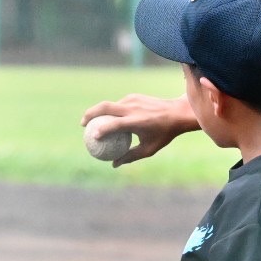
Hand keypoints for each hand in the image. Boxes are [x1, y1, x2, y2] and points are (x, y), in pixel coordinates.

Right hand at [81, 95, 197, 166]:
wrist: (177, 113)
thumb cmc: (163, 134)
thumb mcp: (149, 149)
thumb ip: (130, 156)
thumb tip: (114, 164)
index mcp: (136, 122)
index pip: (113, 124)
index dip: (100, 129)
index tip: (92, 136)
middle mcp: (132, 108)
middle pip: (105, 107)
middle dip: (90, 113)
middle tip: (83, 124)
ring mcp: (133, 100)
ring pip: (111, 104)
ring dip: (100, 111)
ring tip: (92, 121)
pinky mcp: (134, 96)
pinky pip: (119, 104)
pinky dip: (112, 111)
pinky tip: (108, 118)